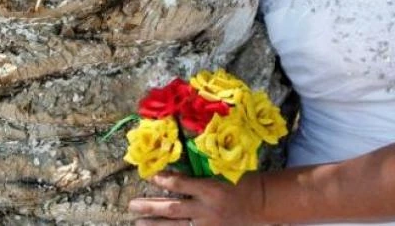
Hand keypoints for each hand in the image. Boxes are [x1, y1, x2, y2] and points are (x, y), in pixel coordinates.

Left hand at [128, 172, 263, 225]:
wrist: (262, 205)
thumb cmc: (242, 183)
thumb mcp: (222, 173)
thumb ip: (199, 175)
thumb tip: (174, 173)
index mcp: (210, 190)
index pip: (181, 184)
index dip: (164, 180)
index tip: (150, 177)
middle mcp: (206, 209)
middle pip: (172, 209)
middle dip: (150, 207)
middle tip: (132, 205)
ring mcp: (208, 225)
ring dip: (155, 224)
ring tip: (138, 222)